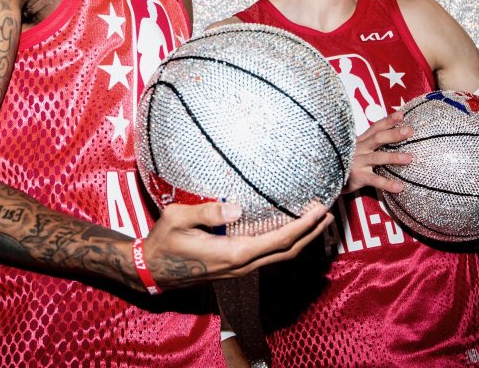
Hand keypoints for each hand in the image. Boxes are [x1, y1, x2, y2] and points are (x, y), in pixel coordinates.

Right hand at [140, 201, 331, 290]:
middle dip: (310, 232)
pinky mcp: (235, 267)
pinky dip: (284, 243)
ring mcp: (239, 269)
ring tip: (315, 220)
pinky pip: (268, 256)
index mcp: (233, 254)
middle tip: (327, 211)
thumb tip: (236, 208)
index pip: (277, 241)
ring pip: (279, 256)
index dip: (301, 226)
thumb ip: (207, 213)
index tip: (318, 210)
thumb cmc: (163, 242)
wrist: (152, 271)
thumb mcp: (177, 219)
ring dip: (300, 239)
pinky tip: (287, 231)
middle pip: (286, 251)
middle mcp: (241, 265)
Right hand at [343, 110, 413, 193]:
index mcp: (361, 141)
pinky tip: (399, 186)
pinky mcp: (357, 177)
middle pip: (377, 138)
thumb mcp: (357, 150)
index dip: (388, 120)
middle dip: (393, 134)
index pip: (375, 128)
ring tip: (409, 158)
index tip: (401, 114)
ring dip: (393, 157)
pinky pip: (374, 180)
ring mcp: (358, 162)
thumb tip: (393, 137)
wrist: (328, 178)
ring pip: (377, 158)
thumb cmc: (347, 162)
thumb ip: (371, 144)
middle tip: (409, 131)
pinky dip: (387, 183)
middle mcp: (359, 149)